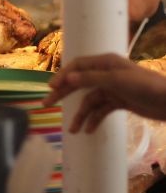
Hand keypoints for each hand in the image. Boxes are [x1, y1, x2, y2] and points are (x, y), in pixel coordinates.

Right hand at [43, 53, 165, 132]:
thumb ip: (91, 79)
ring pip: (89, 101)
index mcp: (105, 63)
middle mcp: (106, 73)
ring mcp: (112, 88)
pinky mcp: (119, 101)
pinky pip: (101, 110)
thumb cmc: (146, 86)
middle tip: (47, 104)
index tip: (52, 88)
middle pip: (78, 83)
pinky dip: (94, 119)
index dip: (63, 75)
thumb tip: (67, 78)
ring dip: (81, 115)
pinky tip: (89, 130)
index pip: (77, 66)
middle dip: (64, 95)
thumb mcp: (117, 80)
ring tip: (73, 130)